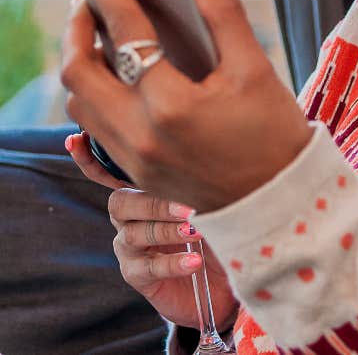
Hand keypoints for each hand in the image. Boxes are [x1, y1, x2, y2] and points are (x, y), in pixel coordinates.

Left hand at [60, 0, 313, 212]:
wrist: (279, 202)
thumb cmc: (274, 132)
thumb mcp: (256, 67)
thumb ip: (221, 9)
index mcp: (171, 105)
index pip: (124, 29)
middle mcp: (139, 134)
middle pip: (77, 70)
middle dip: (76, 23)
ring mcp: (130, 158)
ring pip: (77, 100)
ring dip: (81, 58)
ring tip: (104, 29)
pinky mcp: (131, 172)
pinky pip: (90, 127)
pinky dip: (91, 92)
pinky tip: (113, 74)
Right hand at [66, 132, 237, 328]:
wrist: (224, 272)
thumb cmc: (218, 222)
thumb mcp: (211, 194)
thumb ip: (198, 176)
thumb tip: (208, 153)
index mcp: (142, 188)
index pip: (108, 171)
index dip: (89, 157)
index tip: (76, 139)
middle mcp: (129, 215)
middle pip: (121, 203)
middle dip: (153, 203)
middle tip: (189, 208)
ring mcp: (129, 246)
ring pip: (135, 234)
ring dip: (167, 232)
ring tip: (197, 231)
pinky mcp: (137, 275)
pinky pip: (146, 268)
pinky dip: (172, 263)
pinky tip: (194, 260)